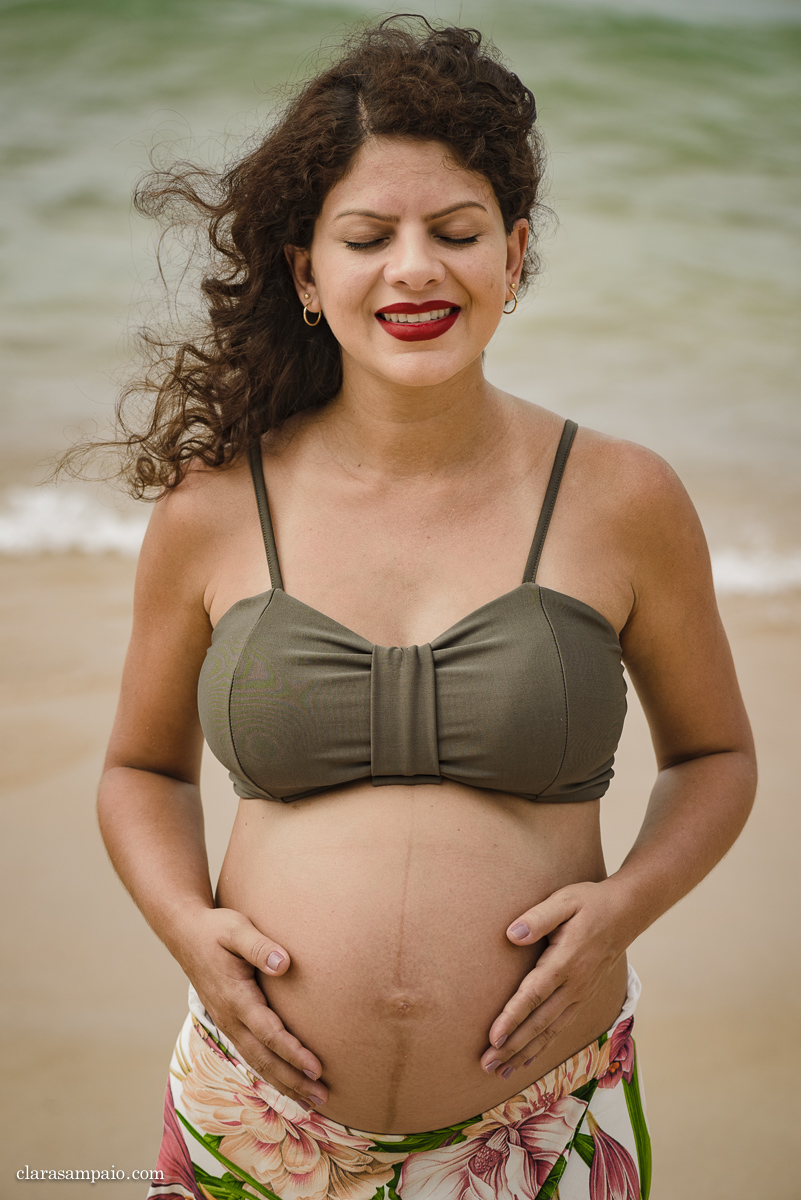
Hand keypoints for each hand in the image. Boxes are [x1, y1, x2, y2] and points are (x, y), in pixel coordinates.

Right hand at [175, 906, 328, 1107]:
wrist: (185, 934)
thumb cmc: (215, 930)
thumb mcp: (237, 929)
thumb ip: (259, 946)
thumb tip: (284, 964)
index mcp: (235, 998)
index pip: (268, 1032)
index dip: (293, 1052)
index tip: (317, 1067)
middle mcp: (230, 1018)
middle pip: (264, 1058)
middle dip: (293, 1080)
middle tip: (322, 1098)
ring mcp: (228, 1023)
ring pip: (257, 1062)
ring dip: (284, 1083)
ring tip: (311, 1101)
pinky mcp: (230, 1022)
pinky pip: (251, 1054)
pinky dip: (271, 1072)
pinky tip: (286, 1082)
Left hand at [480, 881, 627, 1079]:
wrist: (626, 913)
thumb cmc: (590, 903)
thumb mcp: (564, 901)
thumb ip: (538, 918)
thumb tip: (511, 934)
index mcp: (565, 962)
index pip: (534, 995)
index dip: (512, 1018)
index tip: (493, 1038)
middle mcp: (574, 985)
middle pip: (539, 1022)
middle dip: (512, 1046)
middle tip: (486, 1065)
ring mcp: (581, 994)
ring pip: (550, 1031)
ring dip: (524, 1053)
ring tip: (500, 1072)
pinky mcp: (583, 997)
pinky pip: (560, 1028)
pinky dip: (542, 1046)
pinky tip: (527, 1059)